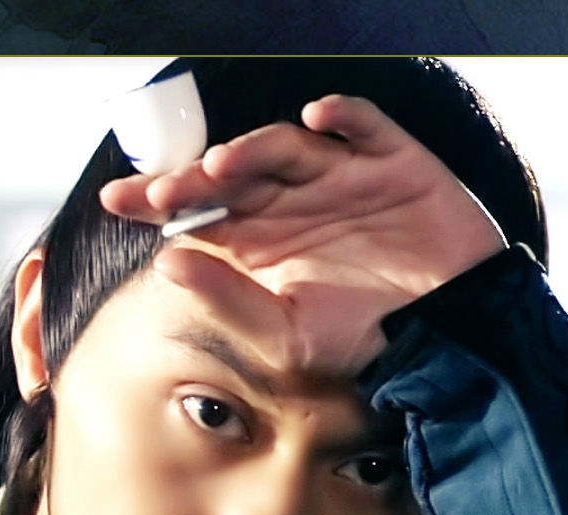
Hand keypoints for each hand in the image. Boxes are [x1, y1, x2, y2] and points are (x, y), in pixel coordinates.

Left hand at [100, 95, 507, 374]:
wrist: (449, 342)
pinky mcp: (394, 164)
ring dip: (253, 149)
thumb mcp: (286, 338)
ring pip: (287, 147)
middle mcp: (295, 203)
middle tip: (162, 189)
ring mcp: (343, 178)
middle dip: (195, 178)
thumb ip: (227, 302)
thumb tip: (166, 264)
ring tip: (221, 166)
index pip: (201, 210)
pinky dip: (344, 116)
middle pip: (234, 174)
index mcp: (263, 241)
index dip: (159, 200)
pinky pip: (365, 127)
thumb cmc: (365, 344)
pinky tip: (317, 119)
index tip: (118, 200)